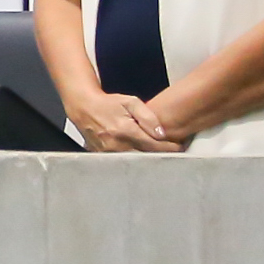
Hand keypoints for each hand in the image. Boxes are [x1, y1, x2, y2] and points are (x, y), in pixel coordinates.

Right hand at [65, 90, 185, 152]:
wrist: (84, 107)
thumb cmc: (108, 104)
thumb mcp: (130, 102)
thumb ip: (148, 117)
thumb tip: (162, 134)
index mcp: (126, 131)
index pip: (155, 146)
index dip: (170, 148)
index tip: (179, 146)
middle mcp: (117, 145)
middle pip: (147, 157)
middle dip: (160, 154)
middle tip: (170, 149)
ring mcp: (109, 153)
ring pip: (136, 161)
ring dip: (148, 157)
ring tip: (154, 150)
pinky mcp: (103, 157)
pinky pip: (124, 161)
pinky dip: (134, 158)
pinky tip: (137, 151)